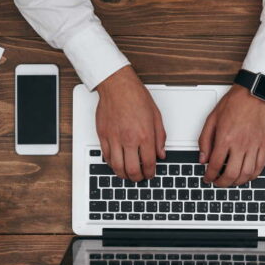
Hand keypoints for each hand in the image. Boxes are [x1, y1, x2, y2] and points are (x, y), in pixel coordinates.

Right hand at [95, 66, 165, 180]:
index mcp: (144, 135)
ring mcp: (114, 138)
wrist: (117, 85)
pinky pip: (106, 157)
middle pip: (132, 170)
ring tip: (128, 174)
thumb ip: (160, 138)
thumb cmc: (136, 97)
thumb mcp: (156, 117)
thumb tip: (161, 154)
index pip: (148, 163)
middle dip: (137, 178)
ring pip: (117, 167)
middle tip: (140, 177)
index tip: (150, 174)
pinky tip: (117, 164)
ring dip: (123, 175)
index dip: (150, 173)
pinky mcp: (103, 135)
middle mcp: (129, 139)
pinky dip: (112, 164)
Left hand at [199, 84, 264, 186]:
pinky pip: (260, 166)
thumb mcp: (211, 120)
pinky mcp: (263, 144)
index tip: (207, 178)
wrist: (252, 94)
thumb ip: (205, 141)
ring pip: (246, 173)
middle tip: (218, 182)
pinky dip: (252, 175)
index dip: (209, 175)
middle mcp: (240, 144)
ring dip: (237, 182)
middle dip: (222, 183)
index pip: (215, 165)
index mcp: (225, 138)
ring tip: (231, 181)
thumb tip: (203, 158)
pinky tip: (246, 176)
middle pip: (231, 174)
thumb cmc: (233, 104)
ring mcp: (253, 145)